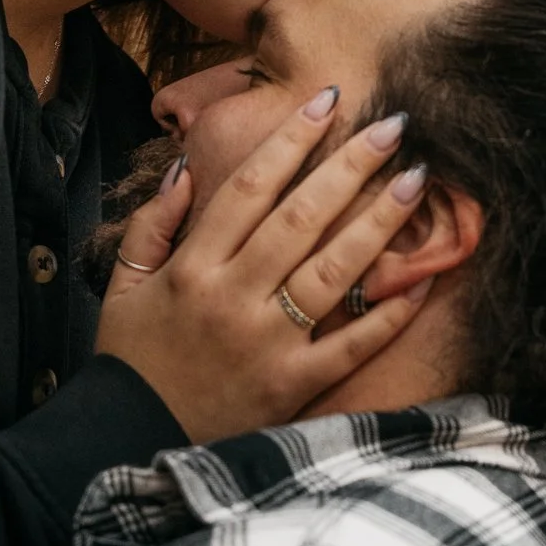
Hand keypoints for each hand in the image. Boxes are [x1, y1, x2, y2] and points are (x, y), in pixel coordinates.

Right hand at [94, 91, 432, 442]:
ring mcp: (268, 343)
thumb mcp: (123, 287)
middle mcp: (233, 298)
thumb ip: (153, 225)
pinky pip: (350, 345)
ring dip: (379, 222)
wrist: (128, 444)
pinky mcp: (294, 385)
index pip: (249, 189)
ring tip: (417, 180)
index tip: (327, 102)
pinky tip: (422, 277)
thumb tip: (190, 170)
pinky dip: (389, 313)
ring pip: (333, 271)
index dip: (290, 141)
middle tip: (395, 125)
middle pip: (300, 219)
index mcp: (193, 268)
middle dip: (350, 166)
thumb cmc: (131, 361)